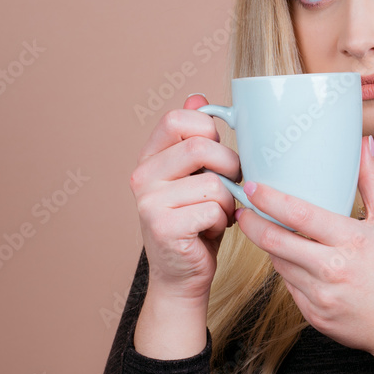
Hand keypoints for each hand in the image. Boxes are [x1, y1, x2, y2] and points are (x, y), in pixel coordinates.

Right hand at [129, 94, 242, 300]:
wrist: (183, 275)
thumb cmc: (197, 222)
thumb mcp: (198, 176)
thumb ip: (195, 140)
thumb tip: (198, 98)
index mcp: (150, 158)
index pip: (177, 120)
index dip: (208, 130)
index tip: (217, 154)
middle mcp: (142, 176)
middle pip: (200, 147)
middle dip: (230, 167)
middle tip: (231, 187)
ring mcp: (148, 202)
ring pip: (214, 183)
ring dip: (229, 201)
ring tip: (220, 214)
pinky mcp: (162, 227)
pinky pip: (213, 209)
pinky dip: (223, 221)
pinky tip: (211, 231)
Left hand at [234, 135, 373, 357]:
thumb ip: (372, 181)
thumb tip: (364, 144)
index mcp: (352, 240)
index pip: (299, 214)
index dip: (268, 199)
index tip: (251, 186)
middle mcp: (333, 268)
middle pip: (275, 241)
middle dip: (251, 222)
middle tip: (241, 208)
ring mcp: (320, 295)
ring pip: (278, 263)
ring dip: (270, 246)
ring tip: (268, 230)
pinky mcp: (313, 315)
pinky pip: (288, 286)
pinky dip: (287, 270)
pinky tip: (294, 260)